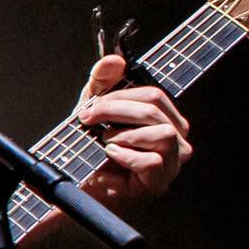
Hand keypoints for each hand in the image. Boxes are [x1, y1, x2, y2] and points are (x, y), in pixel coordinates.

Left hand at [75, 54, 191, 205]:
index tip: (90, 106)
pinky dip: (127, 156)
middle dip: (116, 109)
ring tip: (105, 142)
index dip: (121, 95)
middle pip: (156, 109)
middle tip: (89, 119)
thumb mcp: (93, 111)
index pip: (155, 95)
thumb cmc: (89, 150)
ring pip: (163, 134)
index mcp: (164, 120)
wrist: (73, 188)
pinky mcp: (158, 184)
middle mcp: (175, 141)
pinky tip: (111, 157)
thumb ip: (101, 83)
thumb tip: (114, 60)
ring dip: (125, 134)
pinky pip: (153, 162)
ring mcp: (170, 164)